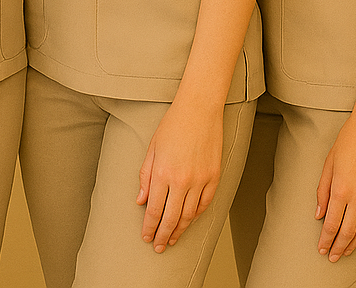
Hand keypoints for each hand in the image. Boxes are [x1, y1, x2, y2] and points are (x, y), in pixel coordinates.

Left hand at [136, 96, 222, 251]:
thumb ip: (146, 176)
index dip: (149, 227)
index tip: (146, 237)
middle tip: (158, 246)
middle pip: (171, 218)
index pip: (154, 210)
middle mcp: (181, 180)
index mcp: (162, 173)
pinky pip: (204, 205)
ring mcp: (200, 180)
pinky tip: (188, 221)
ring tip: (172, 239)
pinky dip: (195, 216)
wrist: (199, 108)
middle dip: (162, 236)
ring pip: (188, 216)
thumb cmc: (173, 125)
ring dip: (179, 230)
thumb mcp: (152, 148)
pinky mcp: (214, 177)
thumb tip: (141, 201)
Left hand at [315, 110, 355, 261]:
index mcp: (341, 189)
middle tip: (333, 256)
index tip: (322, 249)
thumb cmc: (350, 139)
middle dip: (339, 247)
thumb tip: (319, 214)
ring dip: (354, 243)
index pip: (332, 224)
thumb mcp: (329, 163)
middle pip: (348, 231)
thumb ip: (323, 191)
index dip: (326, 240)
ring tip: (347, 250)